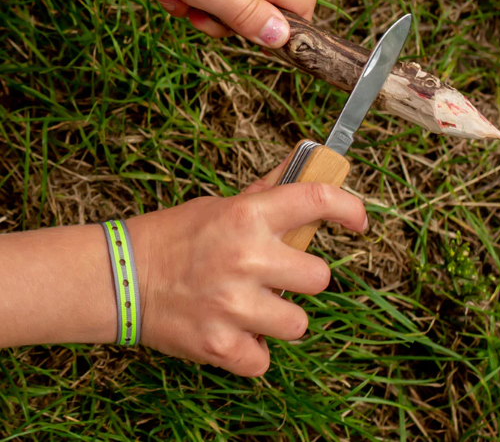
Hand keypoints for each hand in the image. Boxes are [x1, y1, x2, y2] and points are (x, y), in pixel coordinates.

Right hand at [127, 162, 367, 376]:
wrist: (120, 276)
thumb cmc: (175, 236)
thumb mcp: (222, 205)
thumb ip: (267, 192)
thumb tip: (304, 159)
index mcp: (248, 216)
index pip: (316, 201)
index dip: (349, 209)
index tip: (358, 222)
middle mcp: (247, 258)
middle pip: (320, 278)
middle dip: (304, 279)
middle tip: (277, 276)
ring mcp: (234, 305)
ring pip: (298, 325)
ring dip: (280, 319)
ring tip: (251, 307)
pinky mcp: (220, 345)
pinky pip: (264, 360)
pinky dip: (252, 351)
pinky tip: (234, 333)